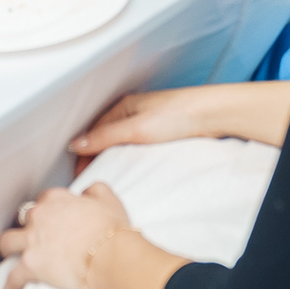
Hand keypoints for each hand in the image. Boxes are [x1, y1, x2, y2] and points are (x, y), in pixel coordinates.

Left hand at [0, 184, 132, 288]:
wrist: (110, 255)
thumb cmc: (111, 231)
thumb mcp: (107, 199)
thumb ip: (94, 189)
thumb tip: (86, 192)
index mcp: (56, 199)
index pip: (43, 200)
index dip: (47, 210)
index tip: (51, 219)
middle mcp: (40, 216)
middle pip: (23, 218)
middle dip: (27, 227)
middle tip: (34, 236)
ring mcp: (32, 240)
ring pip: (7, 241)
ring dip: (8, 248)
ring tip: (10, 255)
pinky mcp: (31, 265)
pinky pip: (13, 278)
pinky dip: (10, 287)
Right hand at [68, 87, 216, 174]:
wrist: (213, 114)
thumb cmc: (178, 115)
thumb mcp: (136, 129)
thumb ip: (105, 137)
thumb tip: (76, 144)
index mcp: (123, 106)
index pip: (93, 133)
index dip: (83, 155)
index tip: (80, 177)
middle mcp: (132, 112)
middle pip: (104, 137)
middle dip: (93, 158)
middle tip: (90, 182)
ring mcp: (146, 121)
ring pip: (118, 142)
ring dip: (109, 158)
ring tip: (106, 179)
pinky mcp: (160, 131)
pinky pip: (134, 146)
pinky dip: (125, 157)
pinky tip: (128, 169)